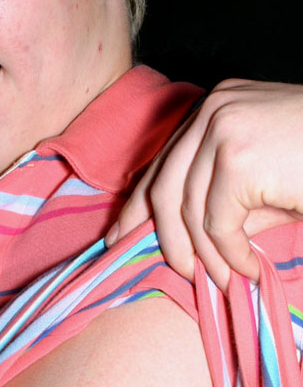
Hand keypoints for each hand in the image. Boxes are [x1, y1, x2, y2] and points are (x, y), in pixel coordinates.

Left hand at [105, 79, 302, 288]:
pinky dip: (228, 254)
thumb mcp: (265, 178)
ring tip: (220, 277)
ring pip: (187, 210)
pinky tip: (246, 265)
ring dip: (202, 254)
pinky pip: (217, 223)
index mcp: (214, 108)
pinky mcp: (239, 159)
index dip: (138, 204)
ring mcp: (223, 130)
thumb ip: (222, 198)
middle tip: (175, 270)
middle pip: (164, 185)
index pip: (163, 161)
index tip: (121, 235)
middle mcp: (212, 111)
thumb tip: (181, 238)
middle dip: (160, 236)